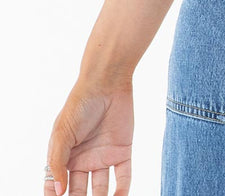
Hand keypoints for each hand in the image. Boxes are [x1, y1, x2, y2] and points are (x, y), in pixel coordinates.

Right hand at [45, 77, 133, 195]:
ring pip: (101, 188)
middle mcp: (83, 159)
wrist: (107, 83)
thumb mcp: (62, 134)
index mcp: (65, 156)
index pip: (57, 185)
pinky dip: (122, 190)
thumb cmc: (80, 104)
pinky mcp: (122, 151)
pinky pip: (123, 176)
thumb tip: (58, 191)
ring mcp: (103, 156)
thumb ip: (58, 163)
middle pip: (79, 191)